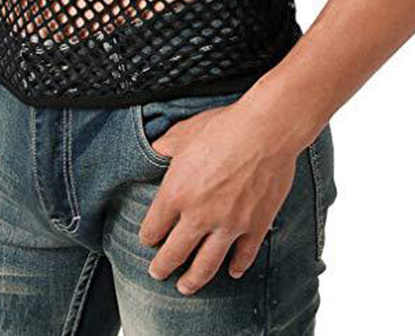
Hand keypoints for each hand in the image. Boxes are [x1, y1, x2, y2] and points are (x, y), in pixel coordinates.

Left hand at [138, 99, 300, 294]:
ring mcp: (228, 225)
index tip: (149, 240)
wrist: (265, 131)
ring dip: (194, 280)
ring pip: (206, 265)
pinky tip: (232, 271)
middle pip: (175, 254)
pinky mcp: (255, 226)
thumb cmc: (224, 127)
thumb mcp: (184, 133)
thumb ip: (165, 147)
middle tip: (158, 273)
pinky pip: (243, 255)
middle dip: (163, 267)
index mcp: (176, 193)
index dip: (148, 237)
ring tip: (185, 288)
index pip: (153, 228)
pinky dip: (237, 266)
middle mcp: (199, 216)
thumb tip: (155, 150)